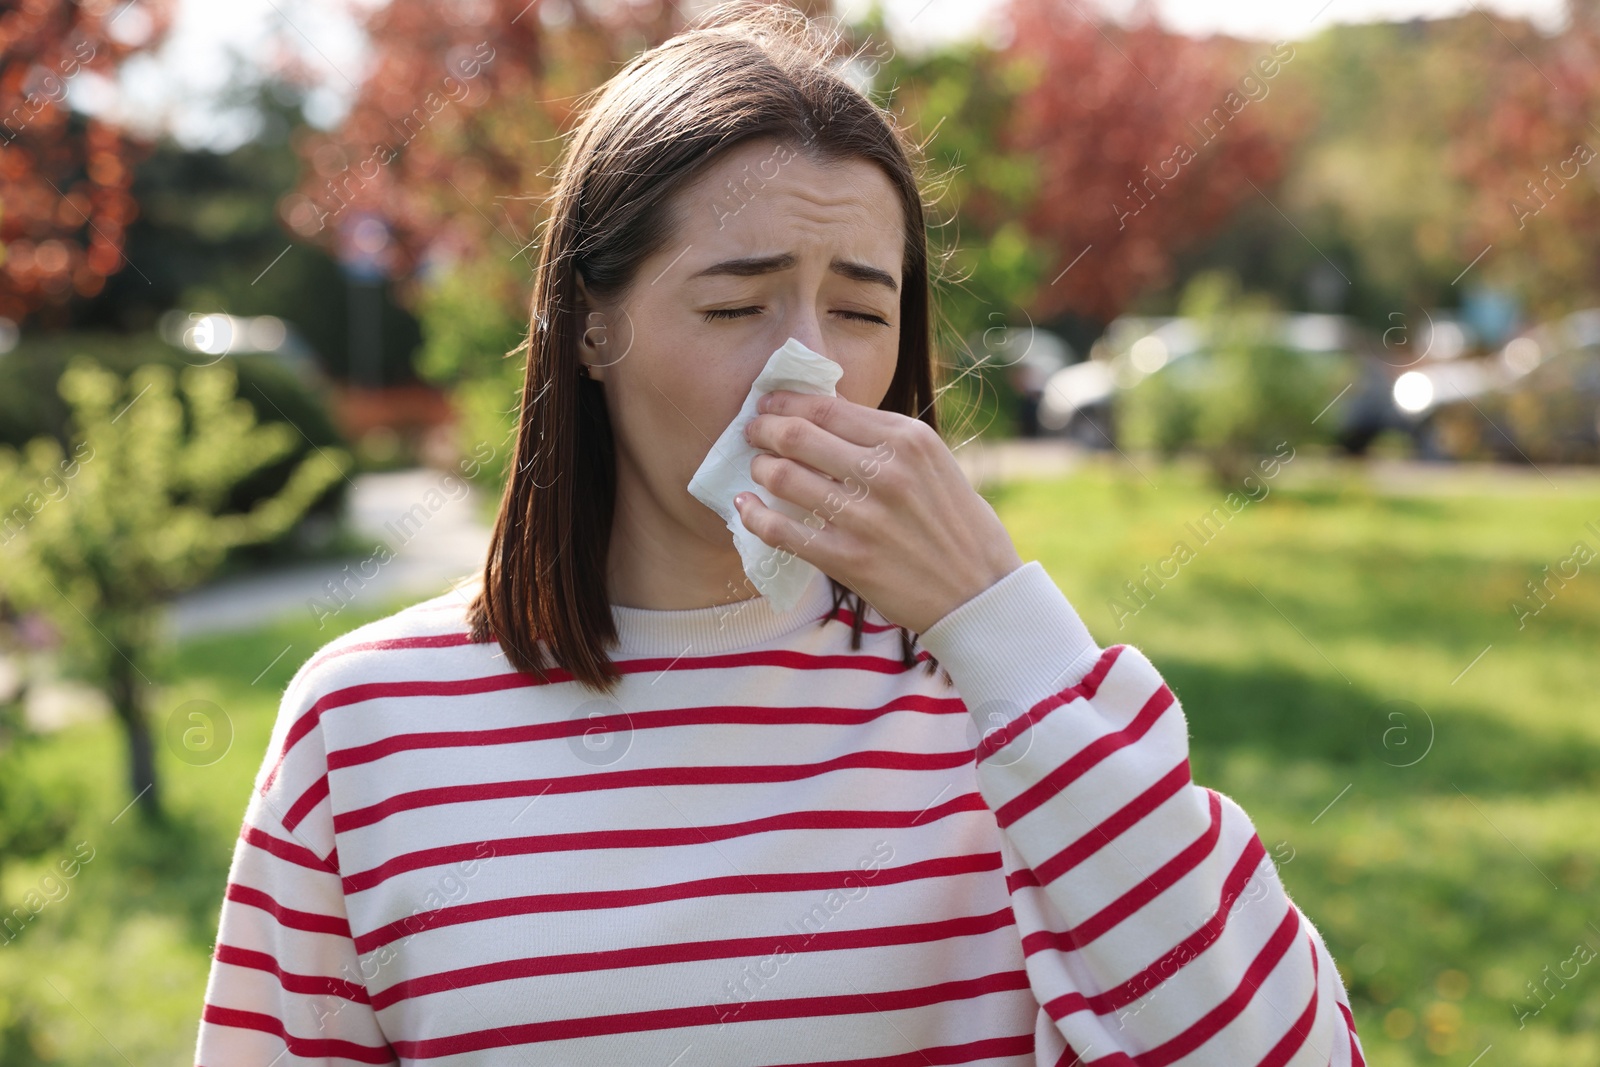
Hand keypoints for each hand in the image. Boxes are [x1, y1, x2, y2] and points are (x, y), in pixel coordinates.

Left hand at [736, 389, 1023, 633]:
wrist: (979, 592)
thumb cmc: (956, 525)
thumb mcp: (934, 464)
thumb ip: (885, 440)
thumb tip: (823, 416)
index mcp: (908, 441)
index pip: (828, 408)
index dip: (786, 402)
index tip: (768, 403)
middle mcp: (886, 473)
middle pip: (798, 436)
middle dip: (763, 429)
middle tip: (752, 433)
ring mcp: (865, 518)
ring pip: (784, 478)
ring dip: (760, 470)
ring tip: (758, 470)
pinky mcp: (848, 559)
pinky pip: (782, 531)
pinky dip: (755, 517)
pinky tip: (746, 509)